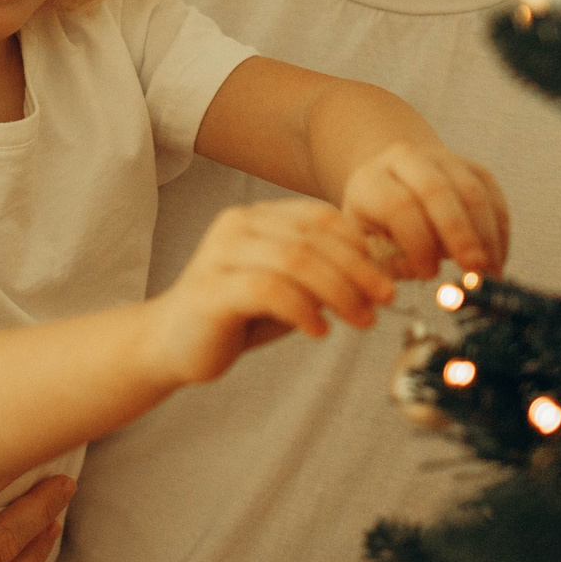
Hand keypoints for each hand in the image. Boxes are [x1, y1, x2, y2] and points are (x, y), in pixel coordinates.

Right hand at [139, 198, 397, 388]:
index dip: (360, 244)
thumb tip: (384, 271)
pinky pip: (269, 290)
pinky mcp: (211, 290)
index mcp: (256, 217)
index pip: (319, 217)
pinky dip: (304, 311)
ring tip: (362, 319)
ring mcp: (219, 255)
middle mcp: (236, 226)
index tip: (389, 276)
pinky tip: (319, 332)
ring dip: (339, 291)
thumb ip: (323, 274)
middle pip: (313, 238)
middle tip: (386, 299)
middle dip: (359, 269)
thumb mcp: (287, 288)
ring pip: (296, 260)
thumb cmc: (237, 316)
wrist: (171, 344)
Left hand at [338, 141, 509, 279]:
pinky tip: (498, 258)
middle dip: (459, 234)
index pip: (398, 207)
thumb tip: (392, 292)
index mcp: (370, 181)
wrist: (391, 181)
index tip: (428, 275)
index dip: (418, 244)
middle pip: (437, 191)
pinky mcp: (470, 166)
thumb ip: (377, 265)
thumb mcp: (362, 243)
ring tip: (490, 269)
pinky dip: (499, 228)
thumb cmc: (375, 225)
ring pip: (471, 190)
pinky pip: (492, 192)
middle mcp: (405, 160)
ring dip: (485, 233)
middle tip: (473, 268)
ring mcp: (441, 158)